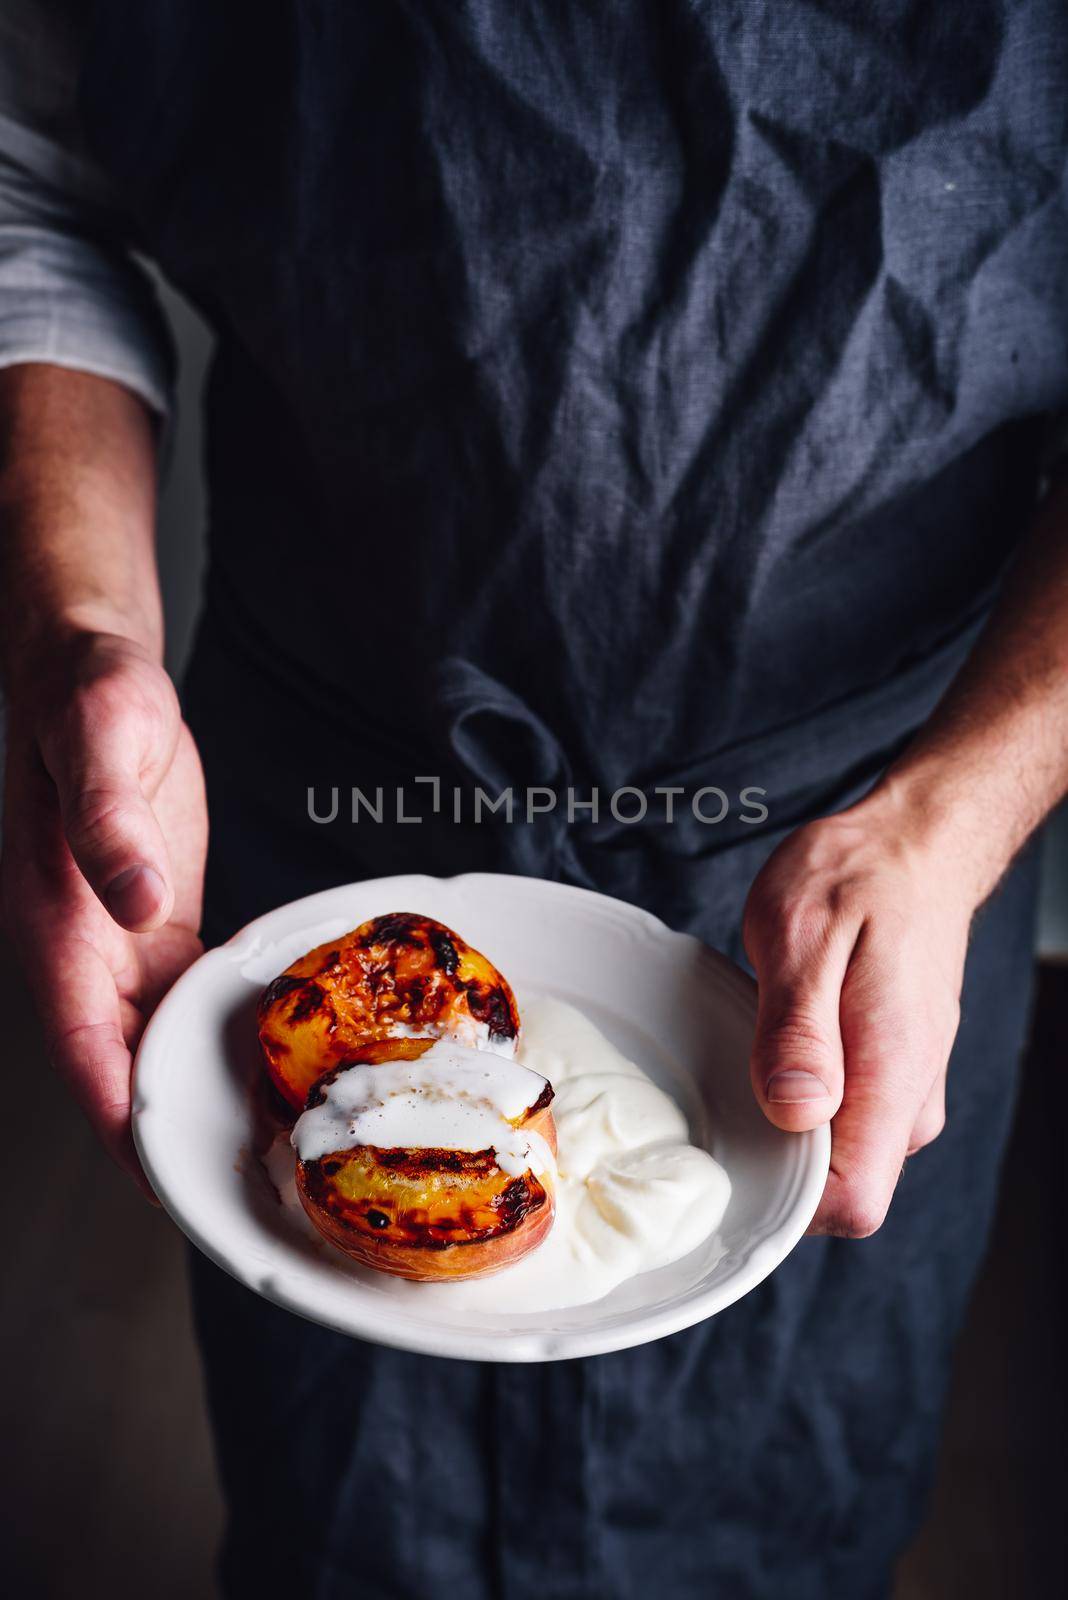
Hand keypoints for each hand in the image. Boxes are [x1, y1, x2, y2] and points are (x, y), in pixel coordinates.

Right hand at [1, 630, 206, 1193]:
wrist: (95, 674)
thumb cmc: (88, 701)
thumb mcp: (103, 745)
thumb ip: (110, 827)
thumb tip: (136, 903)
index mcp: (58, 923)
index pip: (82, 1044)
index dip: (116, 1114)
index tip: (155, 1178)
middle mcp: (85, 947)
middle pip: (119, 1061)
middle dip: (162, 1128)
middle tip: (225, 1190)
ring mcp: (118, 938)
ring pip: (152, 1037)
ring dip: (191, 1088)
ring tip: (253, 1145)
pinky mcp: (154, 921)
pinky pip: (181, 994)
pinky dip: (211, 1032)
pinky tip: (260, 1058)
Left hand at [742, 790, 981, 1236]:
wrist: (912, 846)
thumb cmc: (857, 876)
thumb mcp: (803, 933)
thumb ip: (798, 1029)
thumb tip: (792, 1113)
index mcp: (893, 1073)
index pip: (854, 1202)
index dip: (787, 1203)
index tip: (730, 1160)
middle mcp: (910, 1099)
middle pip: (836, 1190)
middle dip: (772, 1162)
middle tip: (722, 1089)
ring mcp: (906, 1091)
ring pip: (836, 1157)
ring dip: (783, 1126)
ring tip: (752, 1050)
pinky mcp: (893, 1077)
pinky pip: (841, 1121)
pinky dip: (800, 1099)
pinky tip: (776, 1045)